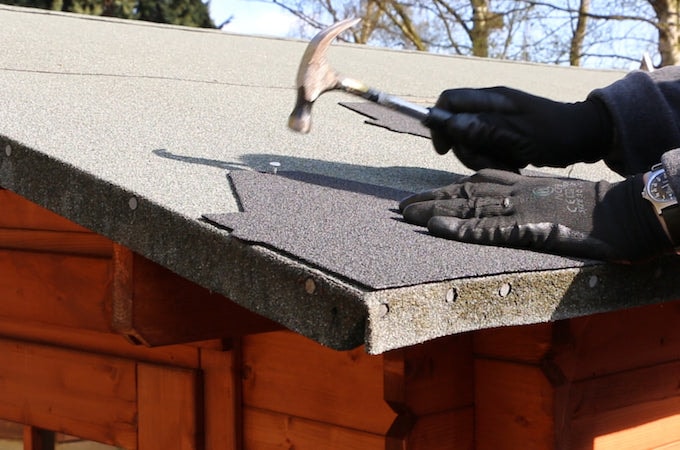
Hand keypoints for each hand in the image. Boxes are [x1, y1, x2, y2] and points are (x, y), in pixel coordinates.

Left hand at [399, 169, 670, 261]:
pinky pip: (489, 228)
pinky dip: (461, 227)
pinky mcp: (531, 228)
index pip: (476, 184)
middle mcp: (515, 193)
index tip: (422, 198)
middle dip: (430, 199)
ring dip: (434, 210)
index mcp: (522, 186)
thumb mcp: (553, 202)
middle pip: (464, 193)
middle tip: (400, 207)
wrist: (624, 211)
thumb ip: (527, 205)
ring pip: (469, 207)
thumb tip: (507, 217)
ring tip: (405, 215)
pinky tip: (437, 228)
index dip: (445, 191)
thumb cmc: (592, 210)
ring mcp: (521, 210)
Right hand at [430, 87, 612, 170]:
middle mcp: (490, 106)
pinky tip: (512, 165)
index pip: (449, 101)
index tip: (446, 148)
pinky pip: (485, 150)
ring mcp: (496, 121)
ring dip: (483, 160)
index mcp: (492, 98)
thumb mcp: (519, 134)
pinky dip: (494, 161)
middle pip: (456, 127)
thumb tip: (451, 124)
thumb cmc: (556, 133)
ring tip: (508, 166)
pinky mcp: (503, 135)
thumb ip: (485, 128)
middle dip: (467, 150)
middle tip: (490, 163)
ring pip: (470, 142)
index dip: (439, 123)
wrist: (585, 137)